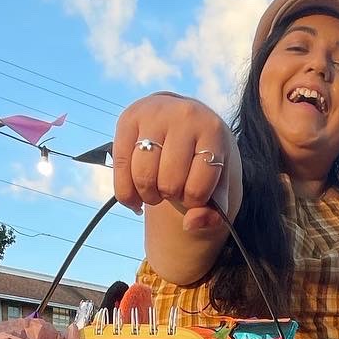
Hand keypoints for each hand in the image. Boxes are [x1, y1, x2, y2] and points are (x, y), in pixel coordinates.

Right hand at [112, 93, 234, 234]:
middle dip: (170, 196)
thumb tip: (189, 224)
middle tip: (174, 189)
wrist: (186, 122)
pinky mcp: (128, 118)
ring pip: (143, 175)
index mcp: (212, 130)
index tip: (194, 192)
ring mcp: (153, 114)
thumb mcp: (218, 184)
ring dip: (148, 195)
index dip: (193, 201)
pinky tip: (136, 198)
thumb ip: (214, 213)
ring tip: (156, 191)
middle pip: (169, 182)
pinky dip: (126, 193)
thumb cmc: (203, 160)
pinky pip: (120, 167)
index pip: (197, 186)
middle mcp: (183, 115)